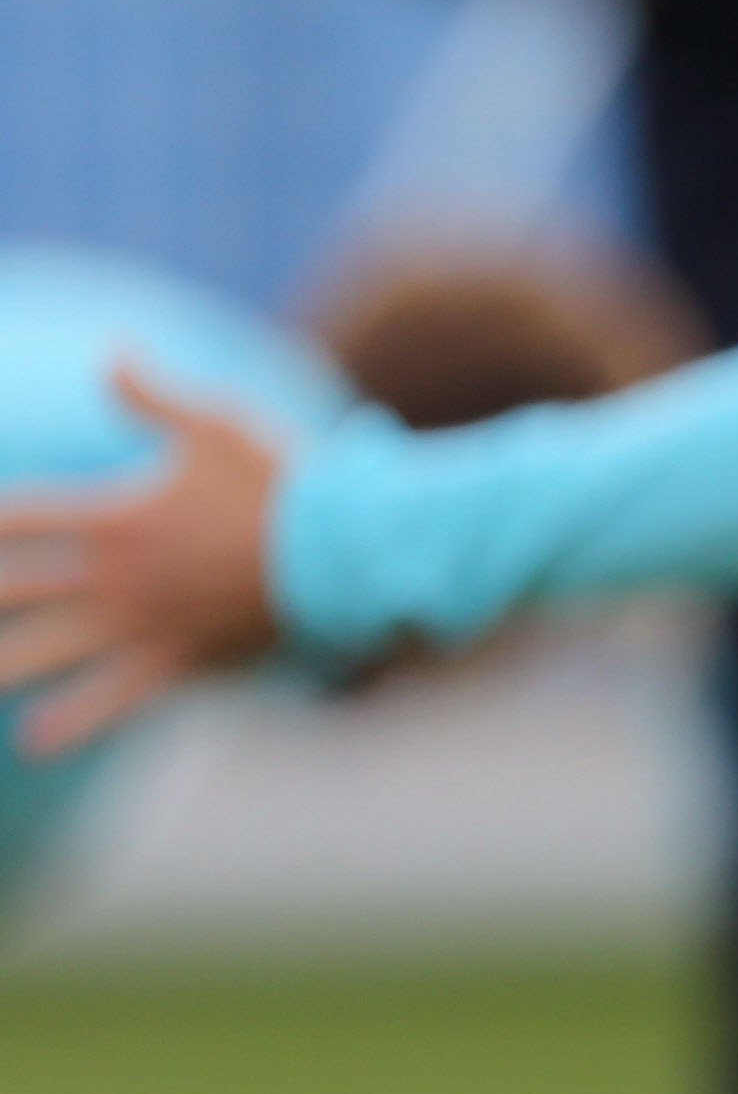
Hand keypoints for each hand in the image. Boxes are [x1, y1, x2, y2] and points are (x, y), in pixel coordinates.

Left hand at [0, 366, 285, 756]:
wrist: (347, 552)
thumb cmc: (283, 481)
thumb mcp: (214, 423)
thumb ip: (149, 394)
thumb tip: (109, 353)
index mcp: (113, 515)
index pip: (13, 517)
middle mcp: (115, 575)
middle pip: (10, 587)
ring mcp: (144, 623)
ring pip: (45, 650)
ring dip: (1, 664)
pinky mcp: (180, 661)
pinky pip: (114, 697)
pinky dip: (72, 721)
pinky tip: (33, 740)